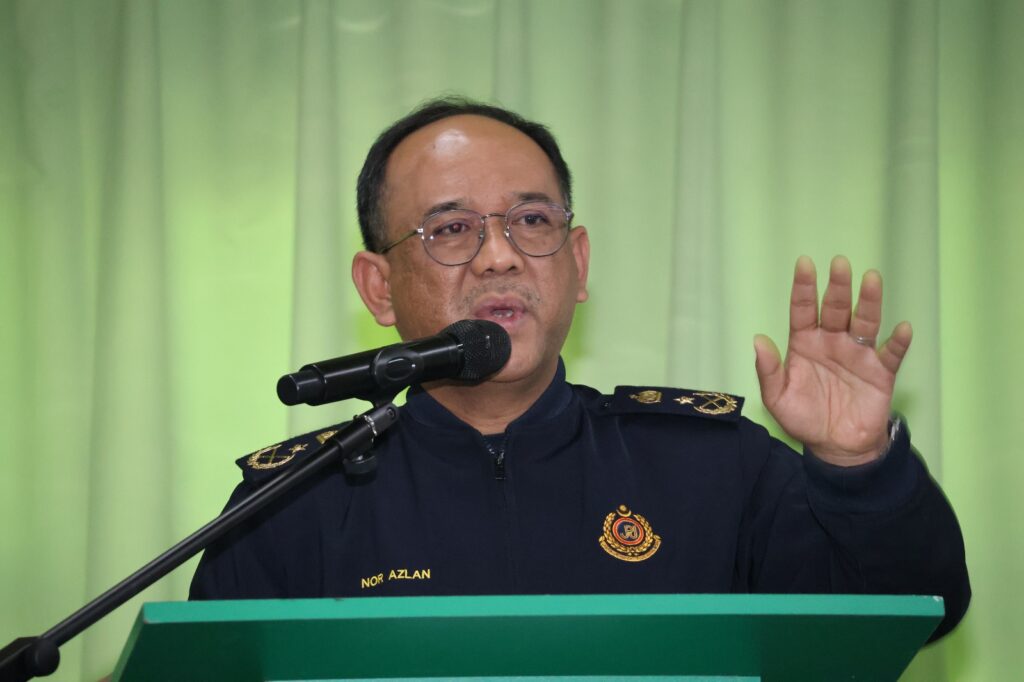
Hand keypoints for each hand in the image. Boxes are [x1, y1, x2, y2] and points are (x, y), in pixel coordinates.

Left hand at [753, 255, 911, 465]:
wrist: (835, 447)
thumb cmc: (803, 418)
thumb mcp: (777, 398)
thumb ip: (768, 370)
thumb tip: (758, 340)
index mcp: (805, 343)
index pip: (803, 310)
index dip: (804, 288)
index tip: (805, 264)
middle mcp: (832, 342)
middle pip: (836, 309)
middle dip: (838, 286)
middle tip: (840, 263)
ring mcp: (858, 355)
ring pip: (865, 322)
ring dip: (869, 302)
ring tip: (871, 279)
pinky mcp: (880, 372)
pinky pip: (891, 354)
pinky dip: (898, 342)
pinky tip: (902, 328)